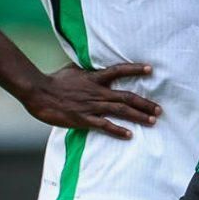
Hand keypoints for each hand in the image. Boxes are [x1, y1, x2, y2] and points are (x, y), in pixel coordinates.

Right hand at [22, 62, 160, 138]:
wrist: (39, 92)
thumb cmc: (54, 81)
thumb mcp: (73, 70)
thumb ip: (87, 70)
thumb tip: (94, 65)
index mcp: (94, 78)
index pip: (119, 70)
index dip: (135, 69)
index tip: (151, 69)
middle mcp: (96, 91)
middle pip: (126, 96)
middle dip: (145, 103)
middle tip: (159, 109)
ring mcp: (91, 106)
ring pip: (120, 110)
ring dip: (138, 116)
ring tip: (152, 121)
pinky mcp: (83, 119)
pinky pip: (104, 125)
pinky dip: (118, 130)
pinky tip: (129, 135)